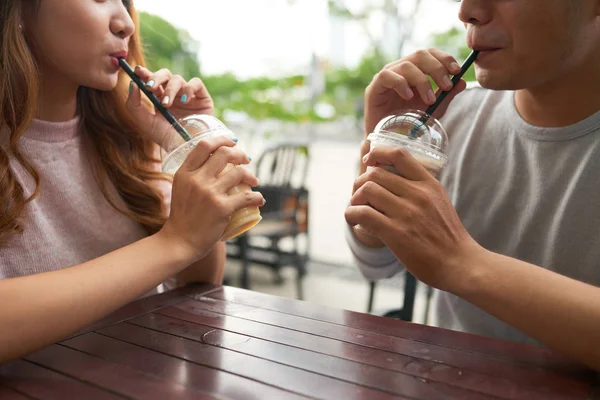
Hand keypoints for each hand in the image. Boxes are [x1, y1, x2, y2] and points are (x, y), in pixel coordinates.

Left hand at [125, 66, 214, 147]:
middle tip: (150, 87)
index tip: (137, 72)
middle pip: (164, 75)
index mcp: (160, 98)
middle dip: (156, 78)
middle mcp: (174, 94)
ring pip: (177, 79)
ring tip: (167, 104)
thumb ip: (134, 105)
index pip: (151, 80)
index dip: (144, 73)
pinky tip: (185, 101)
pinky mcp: (202, 97)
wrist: (190, 149)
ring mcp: (188, 94)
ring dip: (170, 89)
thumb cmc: (168, 139)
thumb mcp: (146, 124)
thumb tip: (133, 84)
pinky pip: (196, 83)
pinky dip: (189, 89)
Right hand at [158, 136, 264, 261]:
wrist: (179, 241)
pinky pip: (247, 196)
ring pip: (239, 173)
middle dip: (240, 154)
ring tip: (254, 182)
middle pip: (225, 154)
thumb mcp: (181, 188)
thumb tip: (215, 163)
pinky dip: (257, 197)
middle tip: (246, 161)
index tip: (233, 143)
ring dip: (251, 176)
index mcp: (185, 172)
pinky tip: (259, 199)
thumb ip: (193, 175)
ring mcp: (210, 193)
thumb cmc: (182, 216)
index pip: (205, 145)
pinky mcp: (222, 207)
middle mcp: (196, 179)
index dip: (222, 140)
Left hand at [345, 146, 481, 289]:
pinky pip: (362, 213)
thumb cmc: (448, 236)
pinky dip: (351, 214)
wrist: (459, 264)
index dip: (378, 153)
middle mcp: (418, 194)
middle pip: (376, 173)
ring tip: (357, 208)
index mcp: (429, 184)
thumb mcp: (440, 201)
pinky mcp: (395, 232)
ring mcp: (406, 213)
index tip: (368, 161)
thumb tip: (392, 177)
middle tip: (359, 195)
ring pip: (366, 190)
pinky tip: (354, 220)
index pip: (399, 154)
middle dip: (360, 182)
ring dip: (355, 199)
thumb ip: (420, 189)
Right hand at [364, 48, 466, 134]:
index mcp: (414, 70)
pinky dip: (401, 84)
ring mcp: (386, 77)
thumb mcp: (433, 109)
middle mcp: (400, 69)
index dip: (444, 58)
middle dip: (437, 68)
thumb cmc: (409, 123)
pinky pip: (387, 76)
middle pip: (420, 55)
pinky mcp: (374, 88)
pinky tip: (408, 97)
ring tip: (429, 100)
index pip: (429, 53)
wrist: (388, 141)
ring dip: (422, 81)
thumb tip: (462, 81)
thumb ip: (446, 95)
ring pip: (406, 65)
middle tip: (446, 86)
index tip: (457, 71)